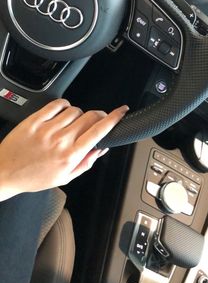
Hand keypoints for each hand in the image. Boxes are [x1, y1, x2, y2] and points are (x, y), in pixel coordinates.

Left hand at [0, 99, 128, 200]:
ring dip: (79, 113)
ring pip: (75, 110)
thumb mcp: (65, 177)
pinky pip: (56, 104)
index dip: (114, 118)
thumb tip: (101, 149)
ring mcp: (47, 129)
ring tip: (73, 122)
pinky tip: (62, 112)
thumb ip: (86, 162)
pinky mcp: (35, 120)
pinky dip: (64, 105)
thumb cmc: (33, 177)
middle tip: (98, 118)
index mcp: (70, 156)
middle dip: (99, 115)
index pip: (98, 131)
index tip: (121, 111)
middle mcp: (60, 140)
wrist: (5, 172)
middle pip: (90, 117)